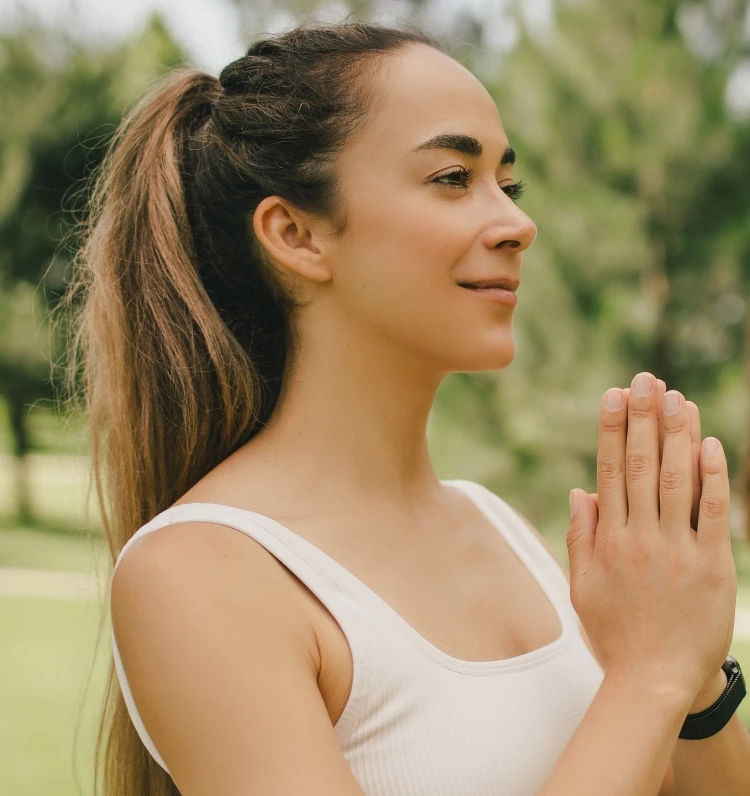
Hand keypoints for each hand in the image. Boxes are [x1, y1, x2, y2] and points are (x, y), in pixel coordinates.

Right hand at [567, 372, 736, 699]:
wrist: (654, 679)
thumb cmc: (614, 632)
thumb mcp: (583, 585)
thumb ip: (581, 536)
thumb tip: (580, 491)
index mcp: (609, 540)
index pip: (609, 471)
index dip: (611, 430)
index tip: (613, 395)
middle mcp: (641, 538)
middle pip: (640, 465)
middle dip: (643, 418)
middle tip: (645, 379)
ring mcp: (677, 550)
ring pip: (676, 480)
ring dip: (676, 435)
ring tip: (676, 397)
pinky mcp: (712, 566)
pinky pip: (714, 513)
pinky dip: (712, 477)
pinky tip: (709, 443)